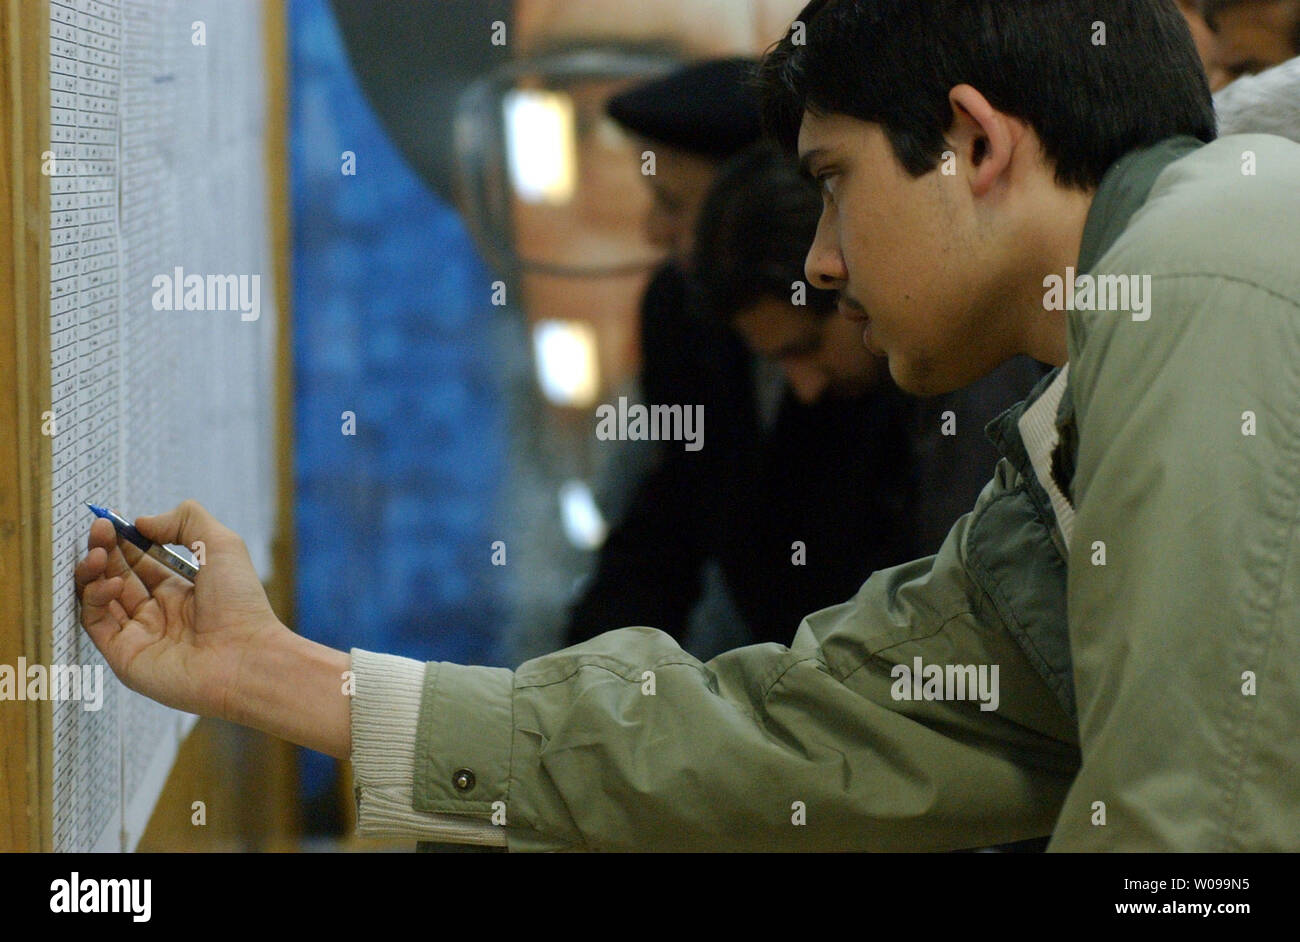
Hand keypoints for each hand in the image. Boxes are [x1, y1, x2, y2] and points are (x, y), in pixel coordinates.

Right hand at [75, 499, 284, 722]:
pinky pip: (97, 623)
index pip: (142, 562)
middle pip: (118, 577)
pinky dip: (96, 598)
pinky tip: (112, 582)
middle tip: (98, 529)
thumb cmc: (241, 604)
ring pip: (101, 598)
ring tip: (98, 552)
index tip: (112, 522)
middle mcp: (159, 613)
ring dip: (93, 571)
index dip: (125, 541)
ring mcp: (140, 635)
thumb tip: (142, 523)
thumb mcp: (222, 546)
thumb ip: (186, 522)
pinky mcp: (125, 656)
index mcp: (183, 590)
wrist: (246, 659)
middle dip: (105, 551)